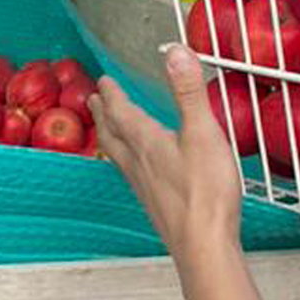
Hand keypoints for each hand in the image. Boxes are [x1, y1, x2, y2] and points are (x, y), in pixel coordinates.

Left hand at [89, 45, 241, 267]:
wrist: (203, 246)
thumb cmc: (205, 193)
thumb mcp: (203, 133)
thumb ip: (188, 92)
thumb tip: (175, 52)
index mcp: (147, 142)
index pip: (122, 111)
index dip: (112, 93)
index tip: (103, 81)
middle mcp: (138, 164)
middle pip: (112, 133)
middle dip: (103, 113)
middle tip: (93, 100)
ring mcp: (144, 187)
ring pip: (118, 156)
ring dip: (109, 137)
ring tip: (107, 130)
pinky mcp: (154, 205)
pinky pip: (131, 175)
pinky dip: (126, 162)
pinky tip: (137, 170)